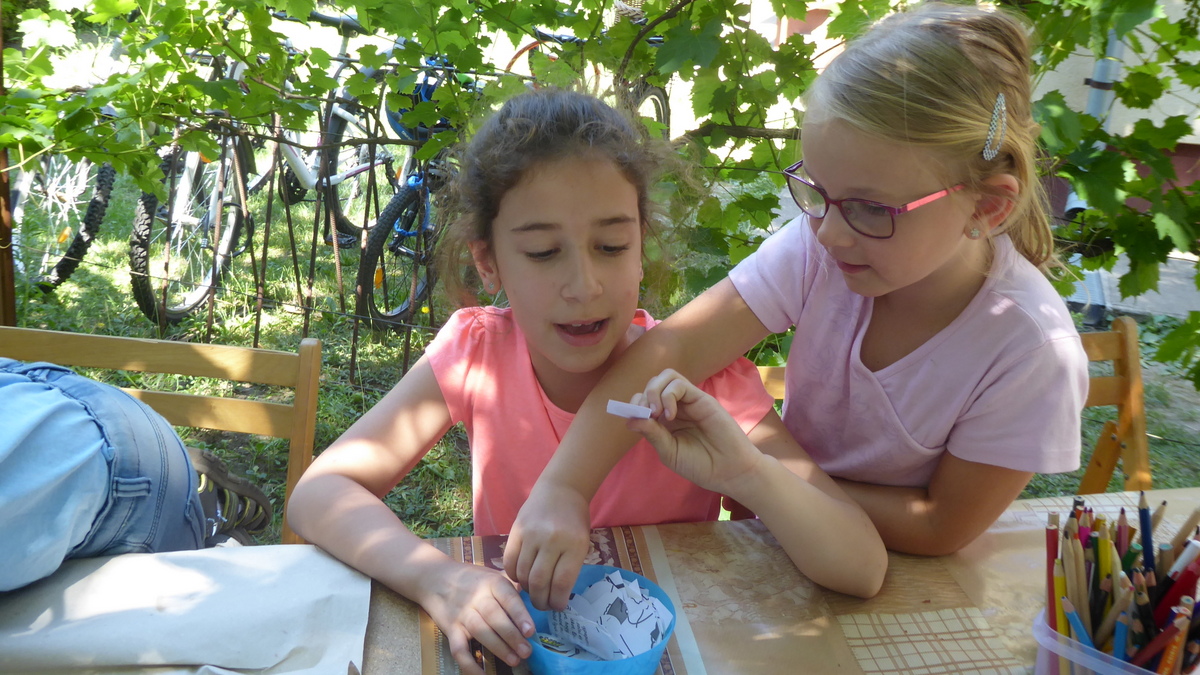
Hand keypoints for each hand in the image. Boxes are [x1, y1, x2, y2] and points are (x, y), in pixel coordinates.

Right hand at [416, 561, 534, 674]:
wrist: (433, 578)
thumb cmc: (471, 578)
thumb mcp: (492, 574)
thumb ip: (512, 585)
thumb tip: (538, 594)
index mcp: (492, 583)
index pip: (508, 598)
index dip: (519, 615)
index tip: (530, 631)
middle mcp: (477, 597)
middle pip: (495, 617)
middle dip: (512, 636)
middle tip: (527, 651)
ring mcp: (462, 614)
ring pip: (480, 631)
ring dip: (498, 648)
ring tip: (514, 660)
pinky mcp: (450, 629)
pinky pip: (458, 649)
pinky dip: (469, 664)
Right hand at [504, 481, 591, 610]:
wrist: (560, 490)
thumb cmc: (575, 520)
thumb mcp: (581, 543)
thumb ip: (569, 566)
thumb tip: (555, 596)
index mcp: (574, 545)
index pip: (562, 582)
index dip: (557, 601)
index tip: (557, 607)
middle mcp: (552, 540)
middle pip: (540, 581)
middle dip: (540, 600)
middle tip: (542, 606)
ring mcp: (532, 534)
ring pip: (523, 574)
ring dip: (526, 589)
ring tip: (532, 593)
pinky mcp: (516, 530)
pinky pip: (510, 561)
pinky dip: (514, 575)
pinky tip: (520, 578)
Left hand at [626, 369, 761, 493]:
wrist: (728, 470)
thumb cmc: (700, 465)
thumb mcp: (669, 452)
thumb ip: (652, 434)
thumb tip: (629, 419)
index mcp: (665, 421)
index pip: (643, 400)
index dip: (635, 404)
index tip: (634, 418)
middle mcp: (676, 407)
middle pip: (653, 384)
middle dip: (643, 397)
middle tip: (648, 416)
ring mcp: (689, 401)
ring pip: (666, 377)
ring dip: (654, 391)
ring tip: (657, 413)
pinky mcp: (701, 398)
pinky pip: (679, 384)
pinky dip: (669, 395)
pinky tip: (670, 415)